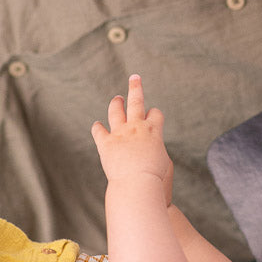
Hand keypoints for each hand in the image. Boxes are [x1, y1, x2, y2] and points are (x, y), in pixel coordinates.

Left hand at [91, 74, 172, 199]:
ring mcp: (120, 133)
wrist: (138, 184)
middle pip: (136, 101)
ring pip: (116, 111)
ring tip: (117, 99)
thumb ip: (157, 153)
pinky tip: (97, 125)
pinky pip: (99, 131)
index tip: (152, 116)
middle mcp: (137, 127)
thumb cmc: (155, 179)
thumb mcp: (164, 163)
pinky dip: (98, 127)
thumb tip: (151, 153)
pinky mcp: (105, 143)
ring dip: (116, 103)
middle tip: (134, 77)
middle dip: (136, 88)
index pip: (155, 113)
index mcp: (154, 130)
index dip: (154, 114)